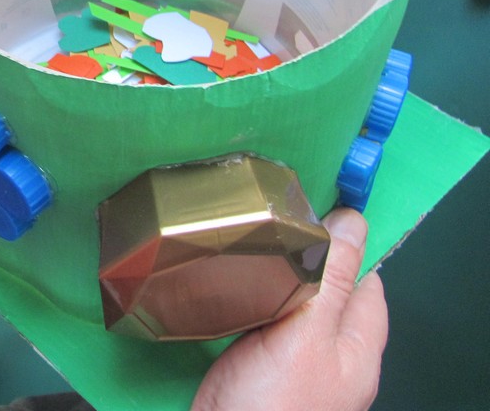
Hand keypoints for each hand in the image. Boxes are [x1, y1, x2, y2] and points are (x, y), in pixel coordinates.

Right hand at [193, 208, 387, 410]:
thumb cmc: (271, 406)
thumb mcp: (307, 336)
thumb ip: (331, 279)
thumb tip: (353, 221)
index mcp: (357, 350)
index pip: (367, 281)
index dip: (349, 243)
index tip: (319, 203)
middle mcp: (328, 356)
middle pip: (325, 290)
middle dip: (303, 254)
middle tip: (271, 217)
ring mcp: (289, 363)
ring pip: (288, 302)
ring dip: (270, 273)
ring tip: (246, 240)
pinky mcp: (252, 365)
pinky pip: (258, 319)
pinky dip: (246, 295)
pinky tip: (225, 281)